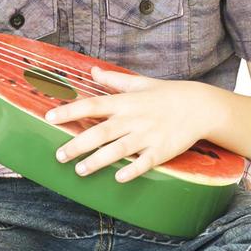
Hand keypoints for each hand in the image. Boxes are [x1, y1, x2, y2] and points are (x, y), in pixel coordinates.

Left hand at [43, 66, 218, 182]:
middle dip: (78, 144)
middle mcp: (133, 119)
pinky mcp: (162, 151)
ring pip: (118, 150)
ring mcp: (148, 136)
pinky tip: (118, 178)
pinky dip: (132, 170)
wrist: (200, 106)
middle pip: (100, 132)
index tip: (49, 117)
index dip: (70, 111)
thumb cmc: (167, 94)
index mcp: (125, 102)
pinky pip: (145, 163)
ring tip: (80, 171)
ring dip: (98, 161)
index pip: (92, 105)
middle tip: (59, 155)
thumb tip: (92, 71)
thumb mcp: (140, 83)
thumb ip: (113, 80)